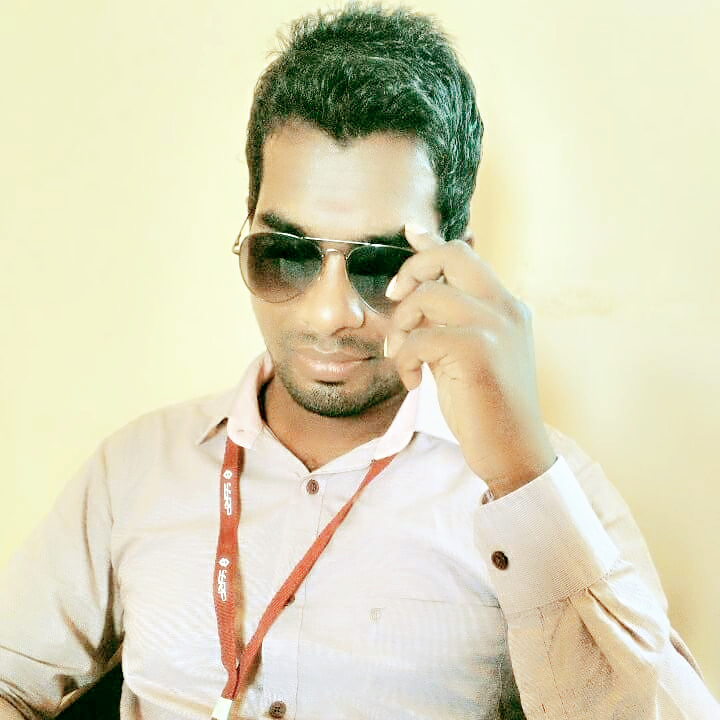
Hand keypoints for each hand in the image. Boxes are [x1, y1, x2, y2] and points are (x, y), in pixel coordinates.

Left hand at [384, 224, 554, 496]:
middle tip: (397, 300)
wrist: (513, 451)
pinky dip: (404, 359)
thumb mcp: (472, 353)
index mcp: (505, 306)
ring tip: (402, 356)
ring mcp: (495, 326)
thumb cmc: (487, 405)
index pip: (465, 256)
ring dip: (402, 325)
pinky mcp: (478, 351)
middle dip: (413, 270)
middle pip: (451, 256)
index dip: (431, 244)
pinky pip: (420, 338)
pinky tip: (412, 381)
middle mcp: (505, 308)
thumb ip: (452, 320)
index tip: (410, 236)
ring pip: (428, 296)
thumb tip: (421, 294)